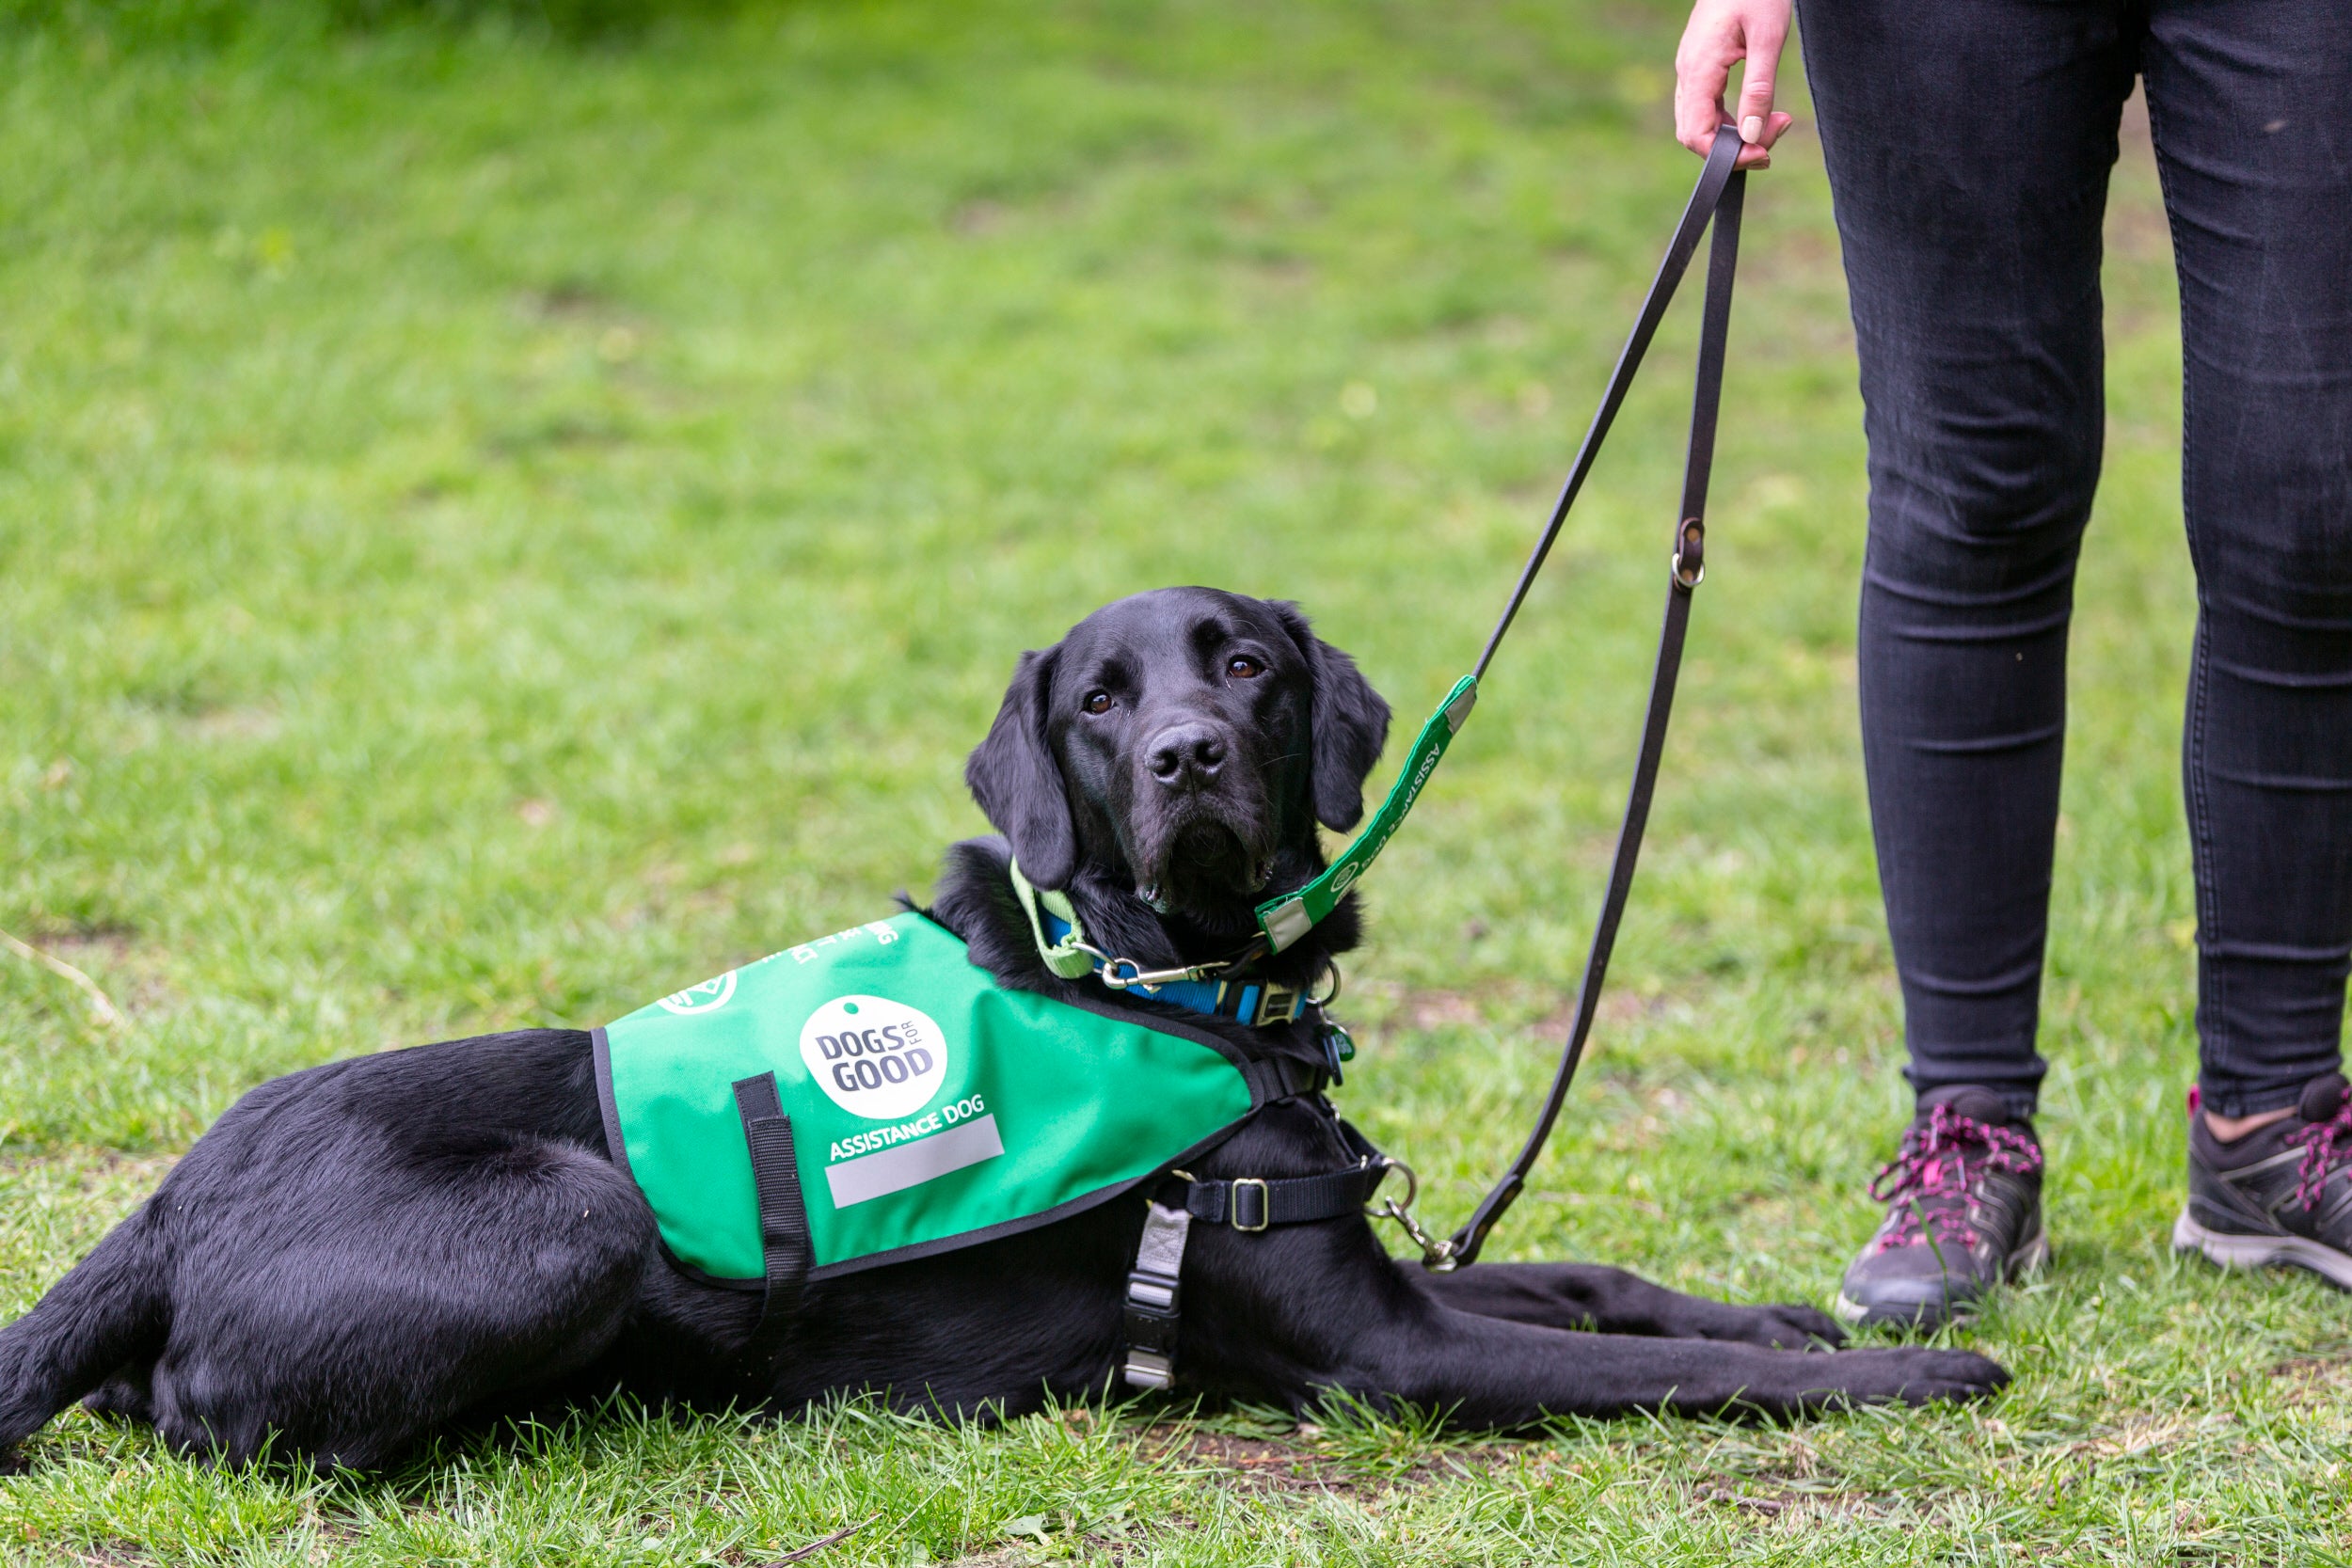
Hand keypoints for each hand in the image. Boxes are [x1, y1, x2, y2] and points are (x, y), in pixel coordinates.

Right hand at [1673, 0, 1795, 168]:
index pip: (1696, 134)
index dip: (1727, 155)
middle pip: (1694, 134)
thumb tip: (1751, 136)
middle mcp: (1687, 73)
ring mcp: (1690, 69)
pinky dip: (1729, 118)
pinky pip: (1706, 105)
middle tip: (1775, 134)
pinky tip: (1757, 110)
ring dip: (1733, 134)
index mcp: (1698, 69)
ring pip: (1700, 122)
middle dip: (1733, 147)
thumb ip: (1758, 90)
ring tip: (1774, 122)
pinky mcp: (1700, 65)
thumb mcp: (1767, 39)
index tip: (1764, 153)